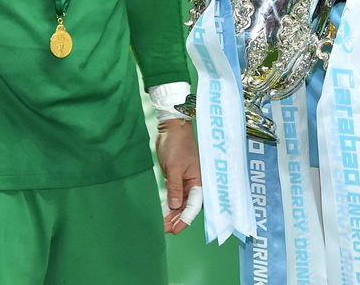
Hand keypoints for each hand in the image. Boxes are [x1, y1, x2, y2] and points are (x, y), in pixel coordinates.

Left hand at [156, 118, 200, 234]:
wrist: (172, 128)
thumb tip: (176, 206)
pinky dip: (168, 205)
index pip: (193, 205)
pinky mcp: (176, 179)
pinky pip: (174, 196)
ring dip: (171, 214)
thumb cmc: (177, 144)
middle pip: (186, 207)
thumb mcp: (175, 167)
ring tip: (161, 225)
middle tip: (164, 230)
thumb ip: (175, 187)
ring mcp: (184, 182)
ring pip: (180, 203)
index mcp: (198, 180)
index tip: (175, 230)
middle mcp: (193, 183)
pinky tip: (161, 213)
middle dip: (176, 219)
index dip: (184, 219)